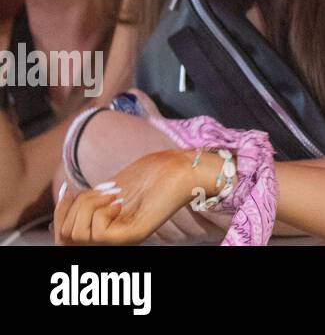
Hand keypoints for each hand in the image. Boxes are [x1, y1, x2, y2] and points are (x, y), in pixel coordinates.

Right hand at [53, 149, 203, 244]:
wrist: (181, 168)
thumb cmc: (149, 173)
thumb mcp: (110, 187)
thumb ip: (90, 198)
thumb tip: (65, 194)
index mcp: (106, 230)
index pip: (63, 237)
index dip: (59, 212)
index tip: (71, 189)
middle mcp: (112, 239)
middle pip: (65, 233)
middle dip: (75, 206)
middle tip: (104, 192)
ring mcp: (123, 239)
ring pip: (76, 232)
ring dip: (88, 206)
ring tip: (114, 195)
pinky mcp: (133, 235)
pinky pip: (96, 232)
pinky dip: (101, 210)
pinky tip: (119, 200)